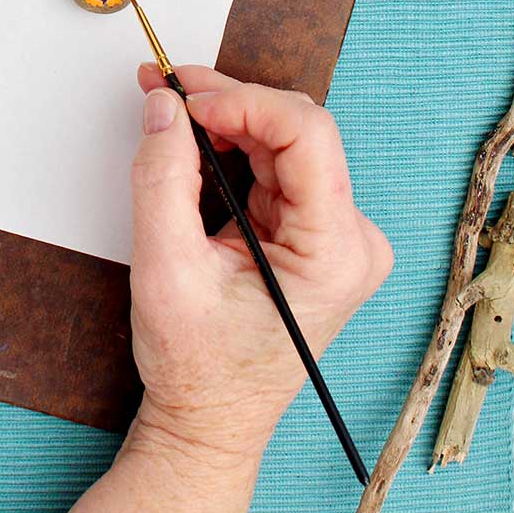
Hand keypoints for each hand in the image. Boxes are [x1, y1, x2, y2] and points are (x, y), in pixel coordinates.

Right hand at [127, 64, 391, 464]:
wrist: (210, 424)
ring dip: (226, 120)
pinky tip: (195, 141)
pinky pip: (276, 167)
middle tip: (165, 89)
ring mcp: (336, 238)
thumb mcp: (166, 270)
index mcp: (336, 254)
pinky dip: (232, 146)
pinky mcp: (313, 236)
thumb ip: (162, 179)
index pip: (306, 134)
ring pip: (284, 143)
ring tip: (170, 110)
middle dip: (228, 103)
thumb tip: (164, 108)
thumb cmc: (200, 368)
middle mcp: (351, 241)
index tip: (185, 100)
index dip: (242, 101)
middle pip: (297, 131)